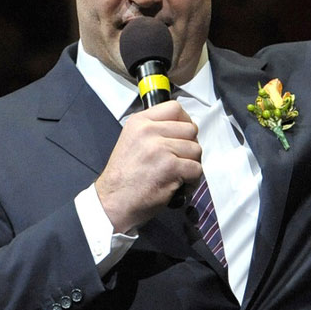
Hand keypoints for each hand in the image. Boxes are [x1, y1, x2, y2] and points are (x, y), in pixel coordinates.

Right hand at [94, 100, 201, 231]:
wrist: (114, 201)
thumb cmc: (124, 176)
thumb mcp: (132, 140)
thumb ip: (154, 129)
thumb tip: (180, 127)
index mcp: (139, 122)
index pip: (174, 108)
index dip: (184, 121)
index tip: (182, 134)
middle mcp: (149, 131)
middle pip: (190, 129)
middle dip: (189, 146)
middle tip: (180, 159)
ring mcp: (160, 148)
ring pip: (196, 149)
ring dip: (191, 164)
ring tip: (179, 173)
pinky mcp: (171, 167)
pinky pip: (197, 168)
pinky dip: (192, 180)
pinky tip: (180, 184)